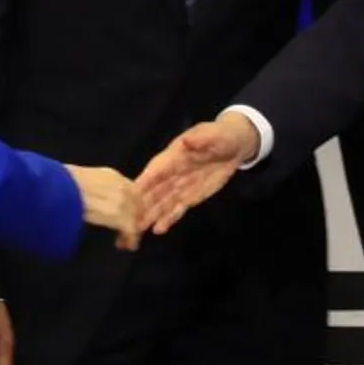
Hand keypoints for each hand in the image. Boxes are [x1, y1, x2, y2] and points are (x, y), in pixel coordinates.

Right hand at [65, 165, 140, 250]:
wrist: (55, 190)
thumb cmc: (59, 184)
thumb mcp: (80, 181)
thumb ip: (93, 188)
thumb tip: (92, 200)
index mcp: (111, 175)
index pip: (131, 191)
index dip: (131, 205)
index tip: (127, 216)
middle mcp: (119, 185)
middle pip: (137, 204)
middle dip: (135, 219)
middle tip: (127, 232)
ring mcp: (120, 199)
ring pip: (135, 217)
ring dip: (132, 231)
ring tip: (123, 243)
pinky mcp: (118, 215)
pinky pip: (130, 229)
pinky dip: (130, 239)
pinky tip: (126, 246)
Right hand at [135, 112, 258, 234]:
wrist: (234, 146)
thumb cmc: (221, 136)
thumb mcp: (215, 135)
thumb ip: (202, 139)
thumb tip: (188, 141)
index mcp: (175, 155)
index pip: (157, 169)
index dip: (145, 181)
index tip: (132, 194)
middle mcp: (172, 172)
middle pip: (154, 190)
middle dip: (142, 204)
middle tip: (129, 220)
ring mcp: (180, 186)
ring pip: (163, 202)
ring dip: (151, 215)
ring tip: (139, 229)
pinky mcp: (190, 196)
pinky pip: (177, 208)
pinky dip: (168, 218)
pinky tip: (158, 230)